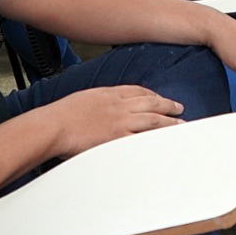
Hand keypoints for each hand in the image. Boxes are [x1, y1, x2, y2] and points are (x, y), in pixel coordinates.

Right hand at [44, 85, 182, 157]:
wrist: (54, 125)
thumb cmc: (61, 115)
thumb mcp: (83, 99)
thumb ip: (97, 101)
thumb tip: (101, 106)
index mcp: (109, 94)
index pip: (137, 91)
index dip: (152, 94)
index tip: (160, 97)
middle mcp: (119, 106)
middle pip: (150, 103)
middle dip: (167, 105)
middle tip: (180, 108)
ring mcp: (120, 123)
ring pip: (153, 120)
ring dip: (169, 122)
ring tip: (181, 125)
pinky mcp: (118, 139)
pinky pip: (142, 140)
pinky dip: (155, 141)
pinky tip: (165, 143)